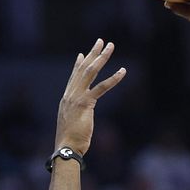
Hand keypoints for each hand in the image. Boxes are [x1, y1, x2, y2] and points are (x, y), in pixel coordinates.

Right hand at [54, 39, 125, 155]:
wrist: (66, 148)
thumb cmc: (71, 141)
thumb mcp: (73, 124)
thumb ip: (77, 116)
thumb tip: (80, 118)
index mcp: (66, 99)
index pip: (73, 77)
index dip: (79, 64)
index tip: (83, 53)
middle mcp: (70, 94)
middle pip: (83, 69)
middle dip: (93, 54)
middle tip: (101, 41)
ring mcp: (76, 97)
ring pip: (91, 72)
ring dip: (102, 57)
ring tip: (111, 46)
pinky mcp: (85, 103)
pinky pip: (101, 87)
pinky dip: (113, 78)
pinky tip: (123, 71)